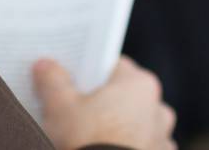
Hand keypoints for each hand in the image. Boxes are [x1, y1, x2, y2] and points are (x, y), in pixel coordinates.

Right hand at [34, 57, 175, 149]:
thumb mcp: (58, 106)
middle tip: (74, 110)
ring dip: (118, 131)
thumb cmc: (86, 142)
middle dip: (104, 103)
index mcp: (140, 85)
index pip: (113, 66)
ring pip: (135, 127)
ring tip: (87, 140)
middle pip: (125, 97)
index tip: (71, 78)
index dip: (89, 71)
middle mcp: (159, 110)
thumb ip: (52, 80)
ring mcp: (163, 141)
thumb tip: (45, 66)